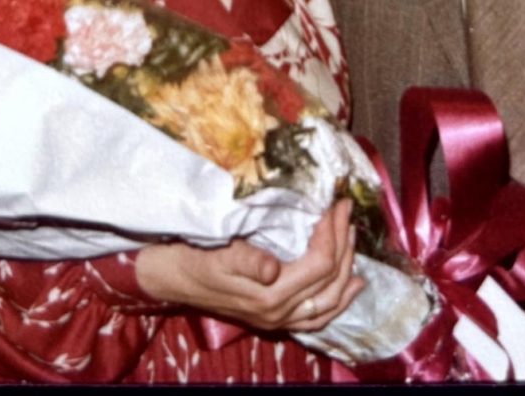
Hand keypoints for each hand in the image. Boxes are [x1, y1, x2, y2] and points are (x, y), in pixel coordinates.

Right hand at [134, 198, 364, 332]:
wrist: (171, 278)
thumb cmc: (194, 257)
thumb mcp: (218, 253)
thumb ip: (247, 261)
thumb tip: (272, 268)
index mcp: (269, 296)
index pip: (319, 264)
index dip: (333, 232)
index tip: (336, 203)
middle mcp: (279, 313)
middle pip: (330, 280)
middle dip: (344, 242)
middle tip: (346, 211)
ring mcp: (279, 320)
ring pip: (330, 300)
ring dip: (347, 268)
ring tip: (353, 238)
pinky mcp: (276, 319)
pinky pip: (318, 315)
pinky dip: (340, 300)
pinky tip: (353, 286)